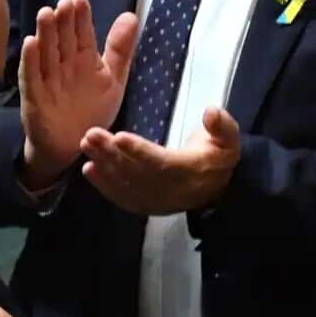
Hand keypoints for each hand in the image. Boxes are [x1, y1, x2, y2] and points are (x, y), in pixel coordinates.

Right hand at [19, 0, 138, 189]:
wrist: (73, 146)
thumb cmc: (92, 112)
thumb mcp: (113, 80)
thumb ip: (120, 49)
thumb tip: (131, 14)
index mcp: (84, 60)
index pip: (82, 34)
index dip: (81, 18)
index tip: (79, 0)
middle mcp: (64, 66)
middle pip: (62, 40)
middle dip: (62, 22)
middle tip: (63, 4)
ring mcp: (47, 80)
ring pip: (46, 54)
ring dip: (44, 34)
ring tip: (46, 14)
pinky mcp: (34, 97)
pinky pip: (31, 78)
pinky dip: (29, 61)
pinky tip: (30, 44)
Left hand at [81, 106, 240, 214]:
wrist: (213, 189)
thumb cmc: (217, 157)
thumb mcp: (229, 140)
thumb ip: (222, 126)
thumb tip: (211, 111)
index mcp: (190, 172)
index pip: (161, 163)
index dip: (139, 151)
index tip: (119, 137)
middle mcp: (169, 190)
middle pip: (136, 173)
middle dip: (111, 154)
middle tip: (92, 135)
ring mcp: (154, 201)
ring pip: (124, 184)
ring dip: (102, 165)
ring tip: (87, 144)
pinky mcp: (143, 205)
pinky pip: (121, 197)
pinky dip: (103, 185)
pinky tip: (88, 169)